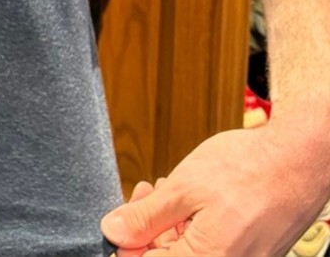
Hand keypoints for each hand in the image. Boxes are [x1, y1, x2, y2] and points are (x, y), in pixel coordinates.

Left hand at [101, 126, 329, 256]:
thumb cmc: (247, 171)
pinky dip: (194, 226)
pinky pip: (211, 248)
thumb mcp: (183, 187)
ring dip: (170, 225)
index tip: (120, 219)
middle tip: (144, 194)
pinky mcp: (250, 255)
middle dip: (148, 229)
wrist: (297, 162)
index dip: (128, 243)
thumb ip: (146, 217)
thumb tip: (113, 232)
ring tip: (167, 189)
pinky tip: (189, 199)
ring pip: (189, 252)